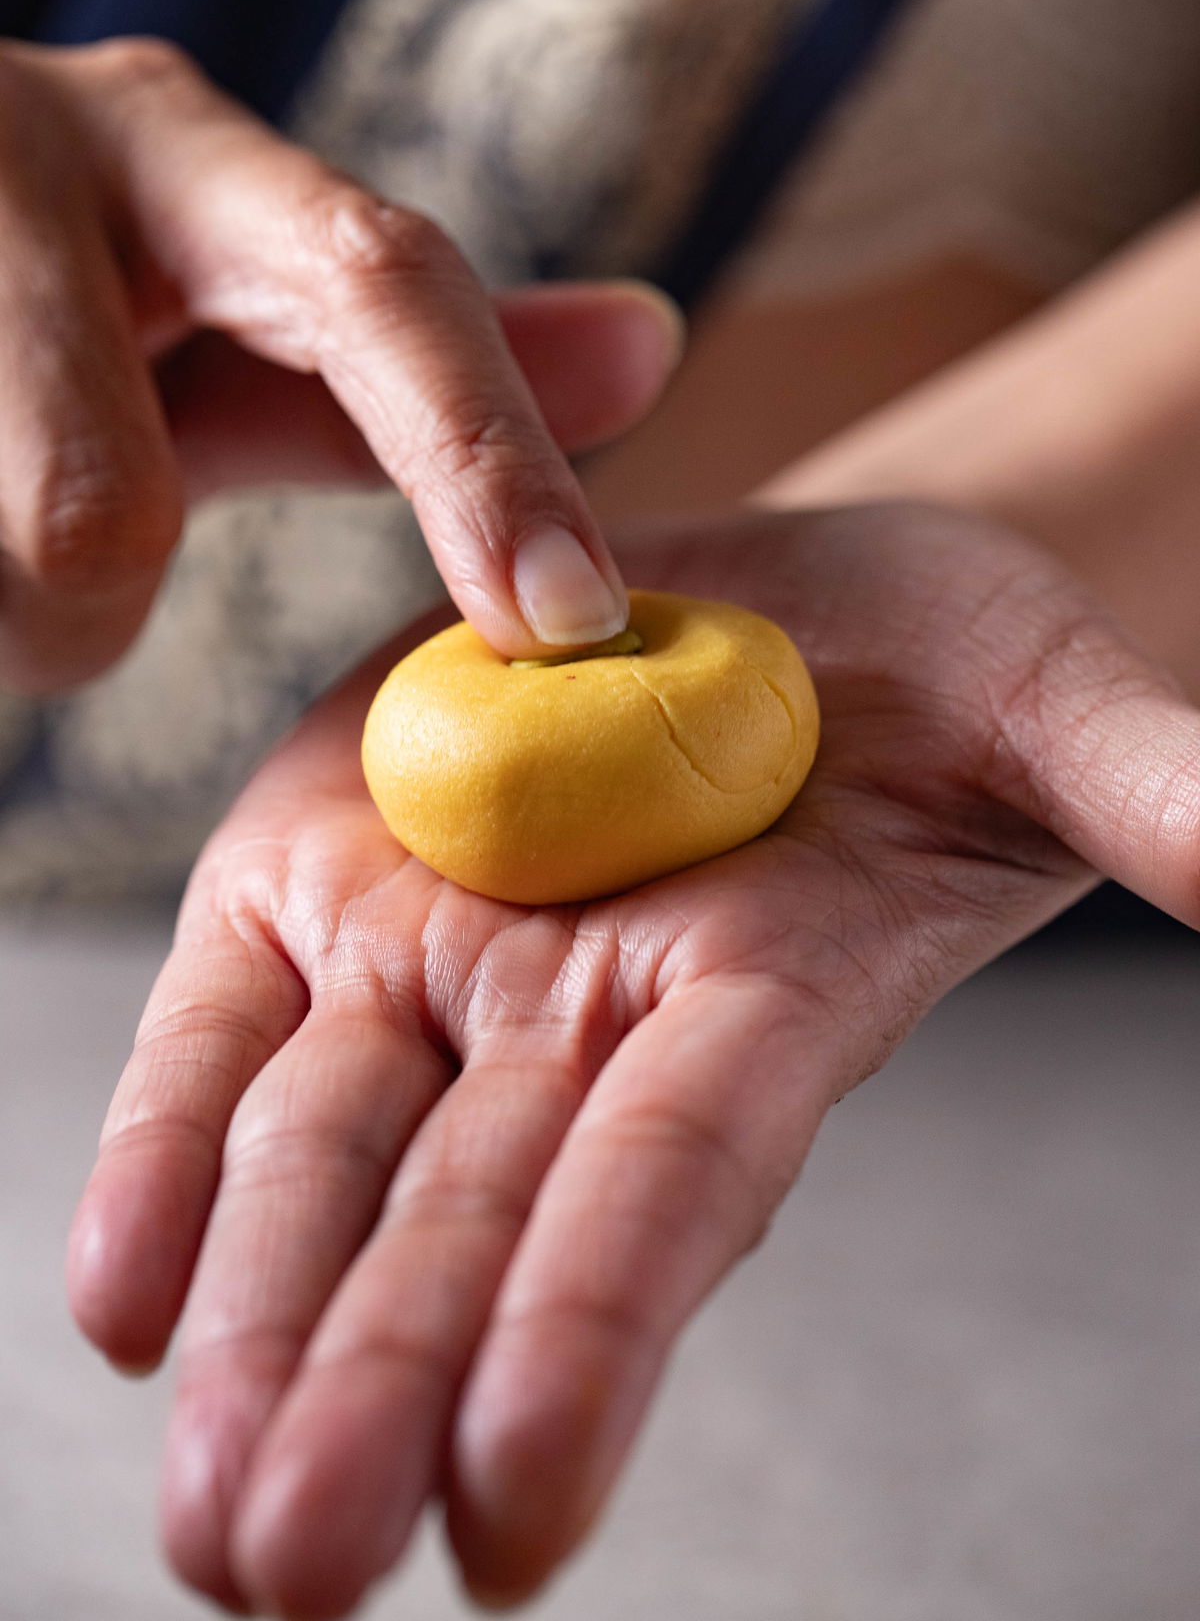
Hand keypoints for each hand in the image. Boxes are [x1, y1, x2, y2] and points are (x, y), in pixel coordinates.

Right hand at [0, 37, 680, 691]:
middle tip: (27, 558)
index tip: (566, 621)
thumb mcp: (229, 298)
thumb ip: (418, 365)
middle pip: (94, 521)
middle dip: (71, 609)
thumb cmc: (56, 285)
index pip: (374, 285)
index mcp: (175, 153)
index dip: (482, 460)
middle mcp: (27, 151)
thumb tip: (651, 350)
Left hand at [66, 504, 1199, 1616]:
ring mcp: (436, 947)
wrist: (766, 592)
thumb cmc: (945, 667)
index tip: (509, 1518)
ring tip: (205, 1508)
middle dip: (384, 1385)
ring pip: (324, 1152)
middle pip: (472, 1216)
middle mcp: (582, 1019)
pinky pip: (225, 1026)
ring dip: (259, 1318)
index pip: (674, 1184)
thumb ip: (1148, 795)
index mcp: (762, 1001)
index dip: (595, 1326)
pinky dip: (164, 1149)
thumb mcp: (1050, 707)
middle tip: (289, 1575)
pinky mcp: (318, 867)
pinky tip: (124, 1298)